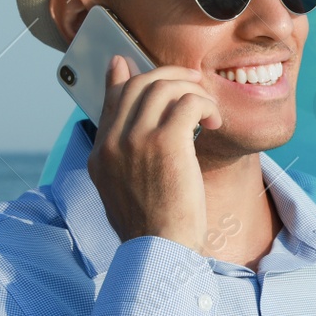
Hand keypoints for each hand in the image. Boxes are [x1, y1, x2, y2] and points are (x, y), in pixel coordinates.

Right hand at [87, 54, 222, 252]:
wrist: (160, 251)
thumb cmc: (153, 230)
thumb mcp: (126, 193)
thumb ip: (125, 161)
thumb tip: (133, 139)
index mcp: (101, 154)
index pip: (112, 99)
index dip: (126, 76)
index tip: (134, 64)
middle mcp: (112, 142)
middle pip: (138, 84)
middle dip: (170, 76)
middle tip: (193, 84)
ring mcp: (136, 139)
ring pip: (164, 87)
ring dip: (192, 91)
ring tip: (209, 111)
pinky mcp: (166, 142)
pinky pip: (188, 102)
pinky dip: (205, 106)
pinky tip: (214, 123)